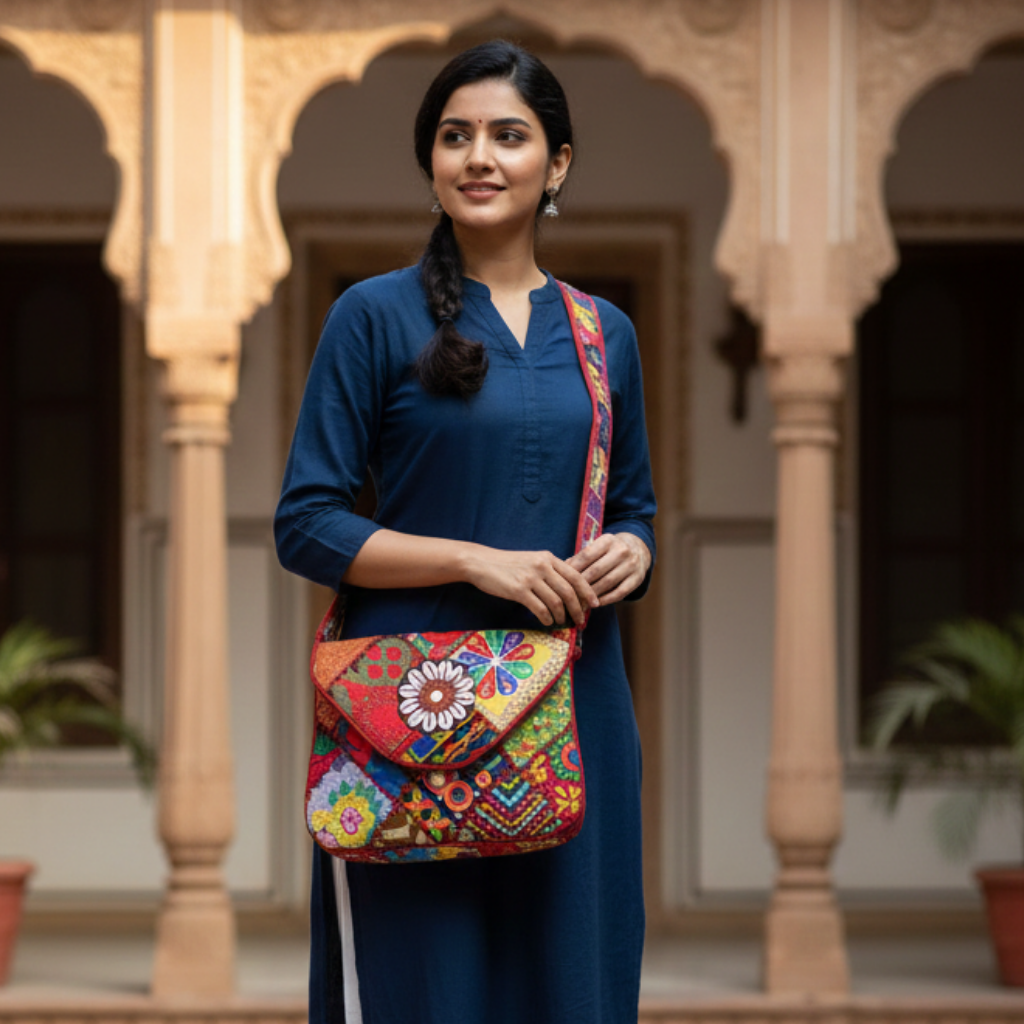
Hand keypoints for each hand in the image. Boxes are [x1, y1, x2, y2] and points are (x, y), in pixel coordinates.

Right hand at [462, 547, 598, 626]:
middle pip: (569, 591)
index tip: (594, 604)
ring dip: (562, 616)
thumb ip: (549, 570)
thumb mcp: (531, 560)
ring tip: (562, 622)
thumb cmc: (507, 564)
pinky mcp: (518, 590)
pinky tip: (547, 622)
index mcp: (548, 558)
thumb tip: (568, 589)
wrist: (481, 562)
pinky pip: (540, 608)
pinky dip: (547, 618)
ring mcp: (530, 578)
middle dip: (578, 609)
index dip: (587, 591)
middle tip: (580, 620)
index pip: (575, 575)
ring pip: (556, 601)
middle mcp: (542, 566)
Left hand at [566, 532, 650, 605]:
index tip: (562, 580)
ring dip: (591, 594)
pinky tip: (596, 604)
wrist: (638, 550)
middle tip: (568, 595)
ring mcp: (631, 565)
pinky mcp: (637, 578)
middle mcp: (622, 551)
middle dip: (580, 584)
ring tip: (579, 602)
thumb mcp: (598, 547)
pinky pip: (619, 593)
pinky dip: (606, 600)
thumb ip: (581, 557)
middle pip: (596, 570)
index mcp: (608, 540)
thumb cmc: (609, 550)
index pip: (587, 555)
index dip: (573, 568)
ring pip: (607, 583)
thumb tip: (562, 570)